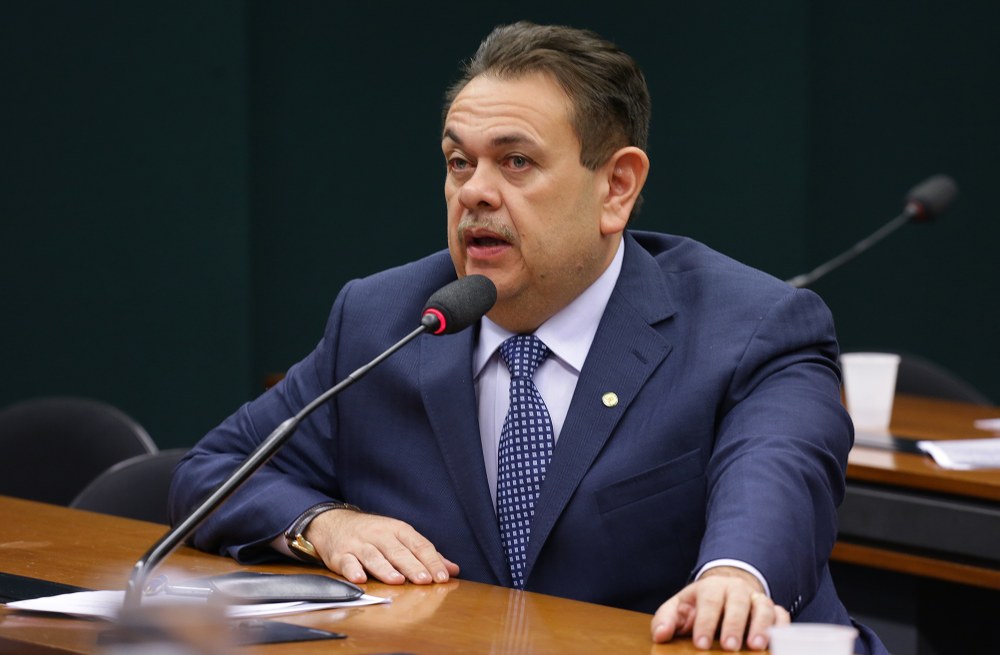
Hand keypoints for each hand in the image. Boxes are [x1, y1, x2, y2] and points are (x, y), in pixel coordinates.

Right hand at [305, 509, 459, 584]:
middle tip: (424, 580)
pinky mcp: (340, 554)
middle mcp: (379, 534)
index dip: (431, 561)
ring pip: (374, 556)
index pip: (419, 544)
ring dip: (385, 568)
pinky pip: (347, 562)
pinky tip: (360, 578)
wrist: (332, 523)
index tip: (442, 576)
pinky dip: (353, 570)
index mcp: (397, 529)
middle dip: (412, 566)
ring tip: (397, 580)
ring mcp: (359, 544)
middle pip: (398, 551)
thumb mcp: (399, 537)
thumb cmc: (372, 533)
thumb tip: (452, 569)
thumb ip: (424, 554)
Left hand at [650, 566, 789, 650]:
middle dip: (734, 625)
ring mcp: (756, 598)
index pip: (709, 602)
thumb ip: (666, 620)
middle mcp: (736, 589)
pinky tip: (777, 641)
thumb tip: (661, 635)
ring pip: (763, 607)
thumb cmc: (699, 604)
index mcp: (711, 587)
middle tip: (729, 646)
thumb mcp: (679, 608)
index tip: (701, 644)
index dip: (705, 623)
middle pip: (737, 603)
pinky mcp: (773, 610)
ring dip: (761, 626)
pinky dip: (782, 627)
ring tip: (756, 646)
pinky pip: (781, 615)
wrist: (724, 590)